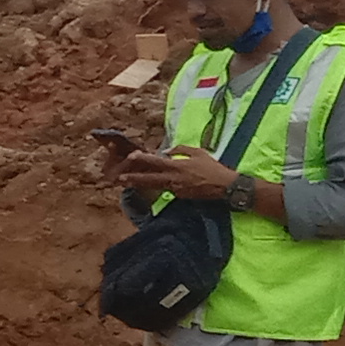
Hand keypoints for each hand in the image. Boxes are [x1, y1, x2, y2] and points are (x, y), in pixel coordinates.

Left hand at [121, 148, 247, 204]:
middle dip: (134, 178)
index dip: (143, 159)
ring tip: (125, 183)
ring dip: (139, 185)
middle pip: (150, 179)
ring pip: (154, 186)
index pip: (157, 161)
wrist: (225, 186)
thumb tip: (166, 151)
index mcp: (178, 166)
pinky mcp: (180, 196)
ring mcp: (176, 189)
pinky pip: (165, 190)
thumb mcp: (198, 152)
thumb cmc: (212, 167)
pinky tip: (145, 185)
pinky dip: (155, 187)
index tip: (131, 156)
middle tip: (120, 178)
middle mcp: (174, 179)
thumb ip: (181, 150)